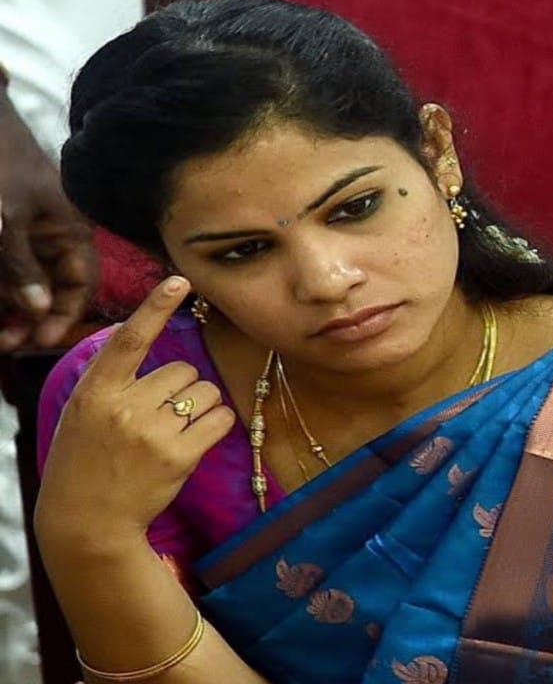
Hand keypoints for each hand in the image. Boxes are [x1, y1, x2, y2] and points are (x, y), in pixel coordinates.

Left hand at [0, 96, 97, 349]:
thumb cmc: (0, 168)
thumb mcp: (7, 219)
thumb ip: (22, 265)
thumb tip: (39, 310)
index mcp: (71, 233)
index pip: (81, 284)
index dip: (66, 315)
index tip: (41, 340)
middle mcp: (55, 240)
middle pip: (53, 290)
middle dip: (33, 318)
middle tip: (8, 343)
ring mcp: (29, 238)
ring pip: (27, 284)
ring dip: (12, 309)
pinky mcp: (6, 236)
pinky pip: (8, 271)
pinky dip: (1, 292)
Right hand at [34, 277, 235, 543]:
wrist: (86, 519)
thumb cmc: (86, 460)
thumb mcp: (83, 413)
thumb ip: (113, 380)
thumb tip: (140, 336)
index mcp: (95, 390)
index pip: (129, 338)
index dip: (155, 307)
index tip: (179, 281)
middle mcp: (124, 406)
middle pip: (183, 369)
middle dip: (182, 388)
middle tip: (162, 416)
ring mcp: (152, 431)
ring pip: (206, 392)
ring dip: (201, 406)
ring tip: (174, 432)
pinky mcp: (179, 455)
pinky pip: (221, 420)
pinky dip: (216, 425)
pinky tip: (194, 441)